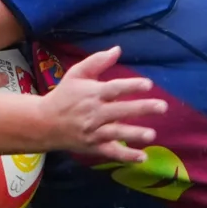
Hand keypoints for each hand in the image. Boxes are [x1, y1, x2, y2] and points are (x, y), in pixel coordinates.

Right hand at [35, 47, 163, 162]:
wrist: (44, 123)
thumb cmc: (64, 95)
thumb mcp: (76, 74)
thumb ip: (97, 61)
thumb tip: (118, 49)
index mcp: (92, 93)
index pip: (114, 89)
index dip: (131, 86)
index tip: (148, 84)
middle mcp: (94, 113)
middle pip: (121, 110)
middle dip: (142, 109)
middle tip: (162, 106)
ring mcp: (94, 132)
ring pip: (116, 133)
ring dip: (134, 134)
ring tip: (151, 134)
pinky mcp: (93, 147)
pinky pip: (111, 152)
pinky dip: (126, 156)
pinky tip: (142, 157)